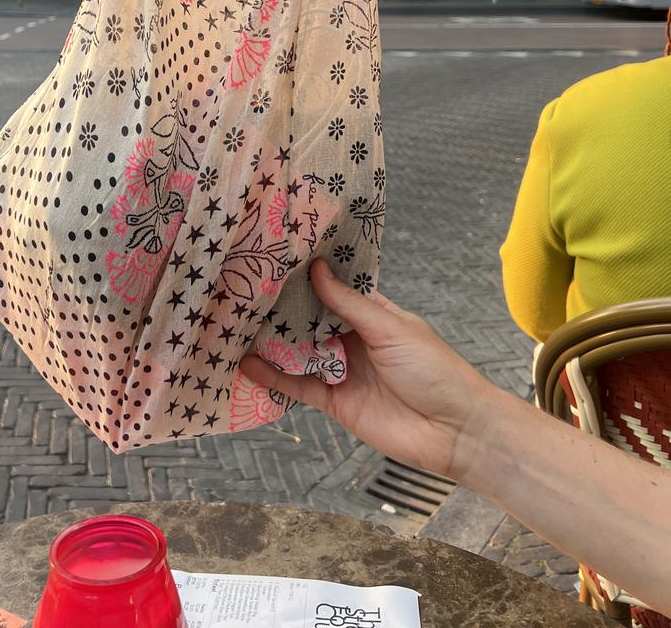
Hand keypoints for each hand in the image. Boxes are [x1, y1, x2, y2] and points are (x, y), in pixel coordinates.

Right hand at [240, 261, 496, 481]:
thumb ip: (350, 304)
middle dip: (282, 307)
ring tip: (234, 322)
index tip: (276, 257)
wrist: (455, 433)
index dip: (308, 276)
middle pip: (310, 319)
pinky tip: (247, 365)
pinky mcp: (335, 402)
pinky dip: (274, 377)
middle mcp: (353, 338)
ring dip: (272, 341)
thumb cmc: (433, 369)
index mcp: (372, 314)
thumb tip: (317, 269)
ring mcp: (342, 370)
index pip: (334, 289)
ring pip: (299, 351)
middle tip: (243, 287)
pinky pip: (299, 387)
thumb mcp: (391, 329)